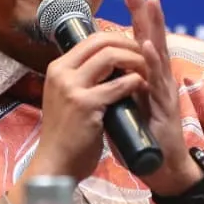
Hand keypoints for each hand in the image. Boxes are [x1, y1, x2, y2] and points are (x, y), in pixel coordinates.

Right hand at [21, 31, 148, 189]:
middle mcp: (61, 72)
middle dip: (128, 44)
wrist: (56, 164)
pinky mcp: (85, 104)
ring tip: (147, 70)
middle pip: (101, 42)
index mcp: (58, 68)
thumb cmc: (65, 134)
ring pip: (111, 56)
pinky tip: (143, 87)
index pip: (91, 39)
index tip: (134, 48)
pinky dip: (135, 82)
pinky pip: (119, 84)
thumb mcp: (68, 98)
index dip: (117, 39)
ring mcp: (71, 87)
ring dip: (135, 60)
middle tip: (146, 55)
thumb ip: (82, 79)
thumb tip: (109, 63)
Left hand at [122, 0, 198, 194]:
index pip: (139, 38)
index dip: (135, 14)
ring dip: (153, 27)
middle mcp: (159, 77)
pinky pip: (157, 80)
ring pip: (158, 52)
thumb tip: (99, 67)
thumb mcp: (124, 103)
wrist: (161, 165)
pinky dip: (152, 61)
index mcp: (147, 74)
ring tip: (149, 3)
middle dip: (144, 11)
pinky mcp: (165, 106)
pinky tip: (146, 46)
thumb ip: (117, 82)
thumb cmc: (142, 135)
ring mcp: (164, 89)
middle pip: (151, 37)